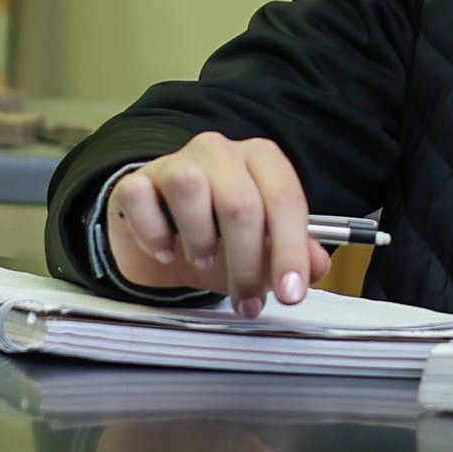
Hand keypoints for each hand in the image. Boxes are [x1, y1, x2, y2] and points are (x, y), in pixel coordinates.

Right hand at [104, 132, 331, 317]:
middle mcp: (220, 151)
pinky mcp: (135, 180)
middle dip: (246, 264)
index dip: (290, 250)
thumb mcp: (262, 249)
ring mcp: (175, 161)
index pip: (284, 197)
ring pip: (190, 188)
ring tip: (203, 261)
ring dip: (200, 240)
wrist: (161, 236)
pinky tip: (166, 250)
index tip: (291, 292)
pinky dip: (154, 235)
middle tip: (246, 300)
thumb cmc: (218, 236)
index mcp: (261, 159)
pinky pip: (142, 199)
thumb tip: (317, 267)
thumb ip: (295, 254)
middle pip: (240, 204)